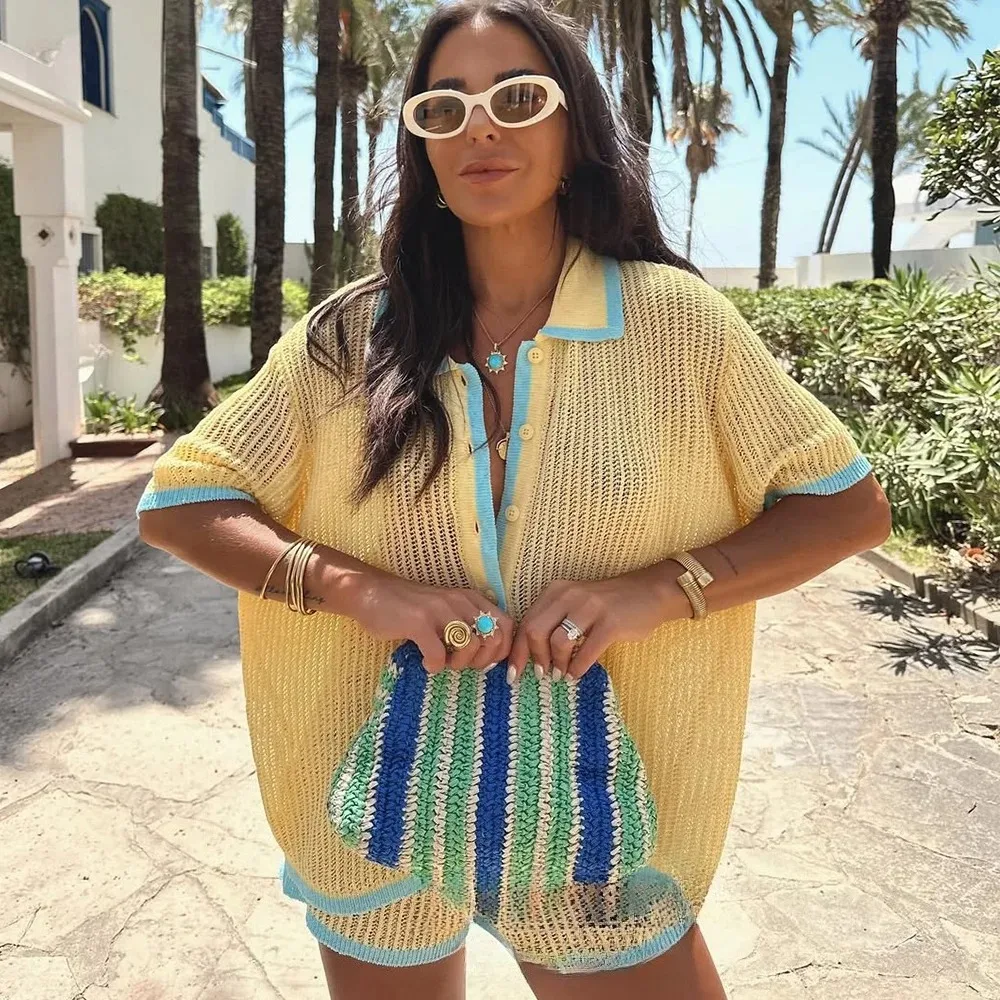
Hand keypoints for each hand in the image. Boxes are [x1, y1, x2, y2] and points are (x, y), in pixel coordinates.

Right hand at [343, 567, 513, 672]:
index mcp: (470, 598)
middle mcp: (459, 601)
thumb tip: (491, 657)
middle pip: (493, 639)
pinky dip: (434, 666)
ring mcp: (438, 610)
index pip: (507, 626)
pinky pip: (438, 654)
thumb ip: (468, 626)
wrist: (370, 593)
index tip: (482, 664)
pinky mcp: (417, 621)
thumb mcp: (447, 611)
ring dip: (458, 664)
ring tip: (443, 662)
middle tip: (461, 664)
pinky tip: (425, 662)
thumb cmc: (410, 609)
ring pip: (470, 646)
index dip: (501, 652)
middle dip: (481, 661)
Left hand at [506, 565, 686, 682]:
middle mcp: (569, 595)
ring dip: (557, 664)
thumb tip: (530, 655)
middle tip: (542, 675)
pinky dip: (577, 667)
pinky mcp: (610, 623)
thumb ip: (554, 622)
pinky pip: (586, 651)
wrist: (649, 593)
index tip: (512, 674)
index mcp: (556, 591)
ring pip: (558, 642)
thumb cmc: (608, 605)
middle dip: (535, 658)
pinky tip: (576, 674)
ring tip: (562, 675)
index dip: (517, 651)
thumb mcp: (575, 605)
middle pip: (536, 631)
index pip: (526, 622)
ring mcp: (590, 607)